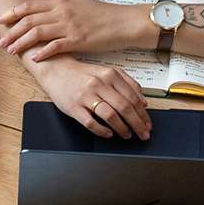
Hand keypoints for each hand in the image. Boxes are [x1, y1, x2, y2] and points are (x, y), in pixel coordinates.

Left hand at [0, 0, 148, 60]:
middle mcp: (62, 12)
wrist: (123, 22)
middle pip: (30, 20)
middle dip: (12, 31)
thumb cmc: (102, 12)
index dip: (13, 12)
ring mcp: (69, 26)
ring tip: (11, 50)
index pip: (30, 5)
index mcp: (60, 2)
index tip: (0, 18)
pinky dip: (43, 52)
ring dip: (22, 42)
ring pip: (38, 33)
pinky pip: (56, 46)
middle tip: (0, 40)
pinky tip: (34, 58)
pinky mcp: (78, 40)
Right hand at [33, 55, 150, 140]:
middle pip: (124, 107)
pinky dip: (102, 130)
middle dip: (138, 124)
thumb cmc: (81, 74)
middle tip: (143, 134)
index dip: (143, 114)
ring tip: (127, 134)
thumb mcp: (106, 72)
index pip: (133, 98)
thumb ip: (127, 83)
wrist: (56, 70)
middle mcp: (99, 84)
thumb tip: (143, 101)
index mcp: (109, 75)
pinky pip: (90, 122)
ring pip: (110, 115)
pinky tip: (108, 133)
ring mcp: (85, 96)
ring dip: (122, 128)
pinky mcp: (73, 107)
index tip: (147, 124)